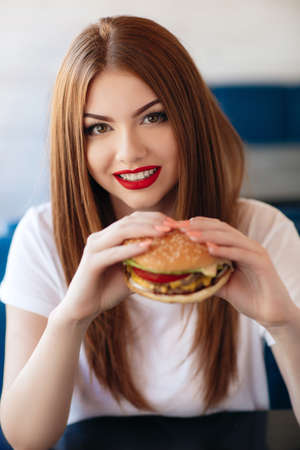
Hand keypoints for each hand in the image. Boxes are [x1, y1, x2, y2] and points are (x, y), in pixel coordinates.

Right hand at [58, 212, 171, 325]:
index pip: (133, 219)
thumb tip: (174, 266)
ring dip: (144, 230)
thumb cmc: (108, 291)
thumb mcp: (133, 274)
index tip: (174, 223)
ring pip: (121, 231)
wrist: (83, 309)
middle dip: (152, 221)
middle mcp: (100, 237)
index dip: (154, 217)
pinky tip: (147, 247)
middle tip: (172, 225)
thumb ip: (147, 266)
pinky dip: (130, 249)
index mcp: (109, 237)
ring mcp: (94, 248)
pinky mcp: (91, 262)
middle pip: (128, 220)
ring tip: (163, 232)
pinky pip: (113, 253)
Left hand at [165, 216, 294, 327]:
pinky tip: (209, 249)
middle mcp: (247, 245)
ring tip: (190, 235)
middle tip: (180, 227)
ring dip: (209, 235)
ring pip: (230, 237)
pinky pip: (241, 253)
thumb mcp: (223, 285)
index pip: (216, 229)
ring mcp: (255, 252)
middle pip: (221, 228)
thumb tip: (184, 274)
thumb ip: (208, 275)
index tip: (177, 227)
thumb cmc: (249, 299)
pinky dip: (225, 250)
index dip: (197, 226)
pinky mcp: (262, 263)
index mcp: (238, 247)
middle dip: (199, 226)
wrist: (273, 315)